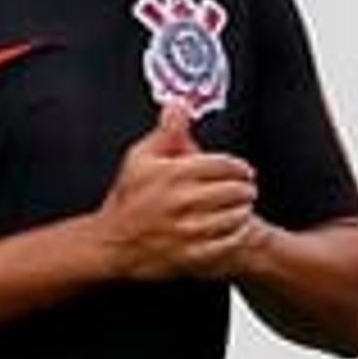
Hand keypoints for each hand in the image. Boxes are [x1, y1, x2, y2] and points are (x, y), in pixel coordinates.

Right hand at [94, 104, 260, 278]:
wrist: (112, 242)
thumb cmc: (128, 199)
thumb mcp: (140, 158)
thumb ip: (167, 131)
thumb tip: (180, 104)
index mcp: (173, 174)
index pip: (224, 165)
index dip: (240, 167)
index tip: (244, 170)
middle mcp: (182, 201)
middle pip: (235, 190)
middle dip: (245, 188)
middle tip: (245, 189)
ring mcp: (188, 229)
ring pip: (235, 216)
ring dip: (243, 210)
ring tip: (241, 207)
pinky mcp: (191, 254)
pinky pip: (229, 242)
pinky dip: (237, 234)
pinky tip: (234, 228)